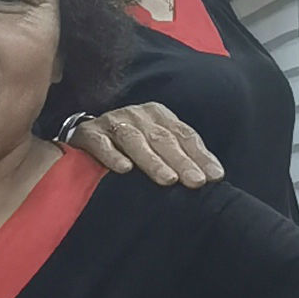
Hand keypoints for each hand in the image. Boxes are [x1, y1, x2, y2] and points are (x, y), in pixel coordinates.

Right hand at [65, 103, 222, 187]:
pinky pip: (101, 144)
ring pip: (135, 140)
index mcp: (159, 115)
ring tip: (167, 180)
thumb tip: (212, 177)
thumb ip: (180, 154)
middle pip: (162, 139)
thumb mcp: (156, 142)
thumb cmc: (129, 145)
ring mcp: (112, 122)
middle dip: (181, 161)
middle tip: (196, 182)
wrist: (85, 135)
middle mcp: (138, 115)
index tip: (214, 176)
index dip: (200, 155)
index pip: (184, 135)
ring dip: (152, 161)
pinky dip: (112, 155)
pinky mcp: (88, 134)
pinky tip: (124, 169)